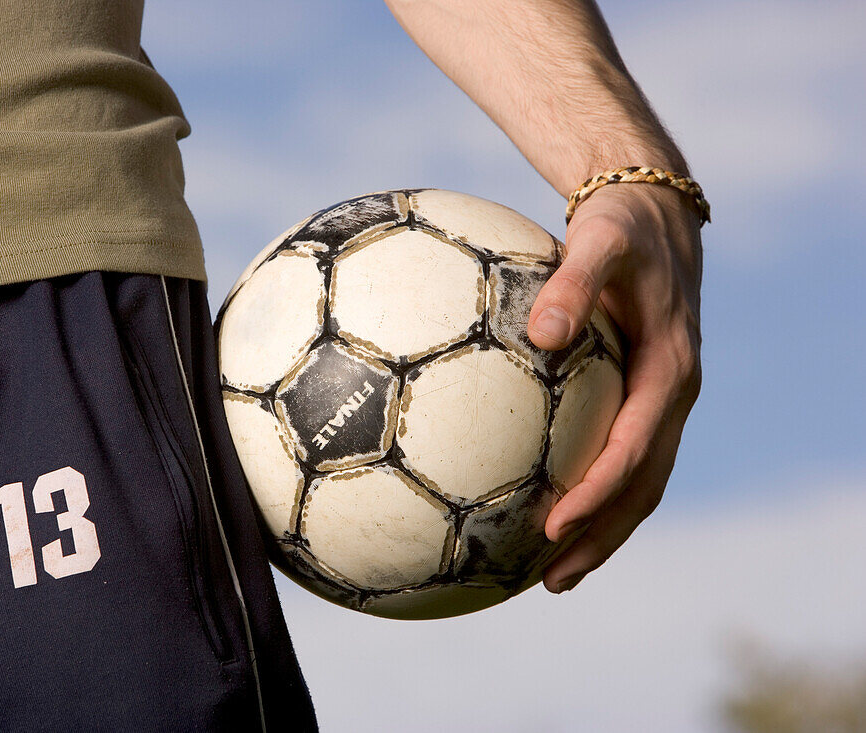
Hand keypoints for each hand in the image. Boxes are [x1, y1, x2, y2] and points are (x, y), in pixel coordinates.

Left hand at [527, 183, 702, 592]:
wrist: (654, 213)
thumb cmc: (621, 226)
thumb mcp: (600, 239)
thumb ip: (573, 282)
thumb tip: (541, 333)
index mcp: (669, 370)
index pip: (635, 449)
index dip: (598, 492)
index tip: (554, 526)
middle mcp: (672, 395)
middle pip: (643, 486)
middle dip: (601, 536)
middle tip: (552, 580)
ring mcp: (660, 401)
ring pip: (638, 482)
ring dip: (601, 529)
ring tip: (550, 572)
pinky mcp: (640, 397)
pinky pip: (621, 455)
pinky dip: (593, 492)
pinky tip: (546, 508)